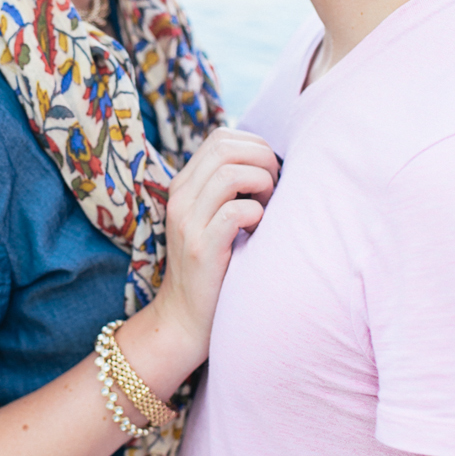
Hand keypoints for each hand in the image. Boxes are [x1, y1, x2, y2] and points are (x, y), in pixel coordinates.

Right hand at [149, 127, 278, 361]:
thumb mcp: (213, 218)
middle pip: (225, 146)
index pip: (221, 137)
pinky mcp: (202, 248)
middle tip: (274, 189)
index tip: (269, 175)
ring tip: (268, 208)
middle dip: (263, 159)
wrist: (187, 317)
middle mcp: (180, 198)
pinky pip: (236, 212)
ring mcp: (188, 222)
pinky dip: (257, 215)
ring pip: (231, 173)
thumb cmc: (215, 265)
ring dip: (262, 185)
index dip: (255, 147)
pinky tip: (259, 230)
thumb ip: (231, 189)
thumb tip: (273, 162)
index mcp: (183, 186)